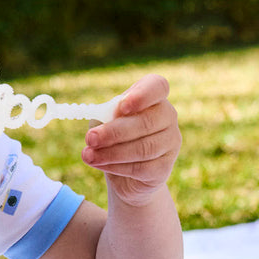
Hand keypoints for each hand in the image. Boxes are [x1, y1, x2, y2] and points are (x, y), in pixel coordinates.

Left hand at [81, 73, 180, 206]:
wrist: (124, 171)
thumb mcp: (105, 120)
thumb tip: (105, 122)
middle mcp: (167, 116)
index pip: (157, 86)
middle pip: (146, 122)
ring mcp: (171, 142)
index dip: (141, 95)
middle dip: (114, 132)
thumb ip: (106, 116)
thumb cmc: (113, 136)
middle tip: (90, 138)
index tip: (121, 107)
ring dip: (111, 153)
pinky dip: (117, 167)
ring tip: (88, 155)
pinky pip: (142, 168)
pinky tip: (100, 165)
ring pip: (143, 149)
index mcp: (153, 96)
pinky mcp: (165, 167)